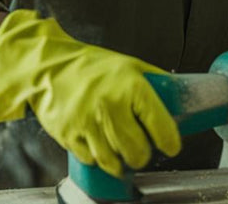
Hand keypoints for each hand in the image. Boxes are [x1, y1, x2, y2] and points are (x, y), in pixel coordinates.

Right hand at [0, 10, 180, 177]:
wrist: (48, 65)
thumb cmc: (92, 65)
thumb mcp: (130, 65)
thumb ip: (155, 82)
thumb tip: (179, 97)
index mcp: (132, 87)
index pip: (161, 126)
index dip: (170, 142)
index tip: (171, 147)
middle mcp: (110, 106)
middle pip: (137, 151)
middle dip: (143, 156)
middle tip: (142, 152)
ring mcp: (87, 123)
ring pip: (113, 161)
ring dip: (121, 163)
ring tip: (123, 155)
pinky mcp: (68, 135)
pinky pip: (91, 159)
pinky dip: (99, 159)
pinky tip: (101, 148)